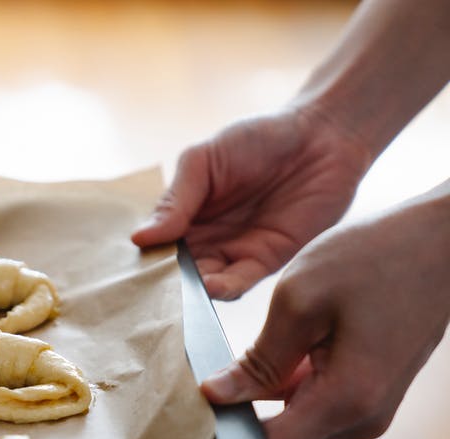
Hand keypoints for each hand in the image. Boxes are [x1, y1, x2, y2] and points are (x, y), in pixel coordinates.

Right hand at [133, 107, 372, 298]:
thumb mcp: (202, 161)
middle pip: (177, 270)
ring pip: (204, 283)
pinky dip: (223, 290)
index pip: (156, 245)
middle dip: (165, 283)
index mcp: (185, 214)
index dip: (144, 260)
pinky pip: (240, 282)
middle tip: (151, 292)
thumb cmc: (257, 138)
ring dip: (191, 291)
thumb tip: (139, 239)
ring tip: (180, 292)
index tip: (129, 272)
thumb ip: (175, 201)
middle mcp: (206, 237)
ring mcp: (235, 251)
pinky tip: (210, 288)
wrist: (321, 135)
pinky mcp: (267, 259)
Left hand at [201, 193, 449, 438]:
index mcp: (346, 401)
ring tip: (210, 373)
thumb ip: (257, 359)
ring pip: (289, 420)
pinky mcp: (364, 393)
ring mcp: (366, 408)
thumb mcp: (300, 300)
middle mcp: (360, 419)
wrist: (444, 242)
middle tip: (181, 396)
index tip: (182, 432)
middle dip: (232, 420)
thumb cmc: (374, 258)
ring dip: (254, 400)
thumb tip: (214, 397)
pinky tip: (251, 361)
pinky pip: (308, 401)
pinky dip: (278, 385)